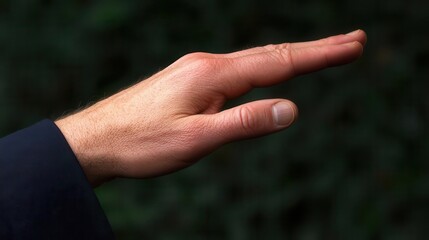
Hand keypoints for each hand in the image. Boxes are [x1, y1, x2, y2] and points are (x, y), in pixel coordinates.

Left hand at [56, 30, 366, 186]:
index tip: (352, 45)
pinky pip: (237, 69)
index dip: (319, 54)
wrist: (97, 138)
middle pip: (271, 53)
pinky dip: (265, 66)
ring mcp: (198, 70)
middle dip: (315, 49)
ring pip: (255, 60)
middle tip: (351, 43)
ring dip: (292, 56)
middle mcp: (208, 64)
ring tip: (321, 53)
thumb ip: (244, 123)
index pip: (279, 63)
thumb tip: (291, 109)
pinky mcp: (190, 79)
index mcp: (213, 75)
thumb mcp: (196, 140)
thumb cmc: (142, 143)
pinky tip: (269, 70)